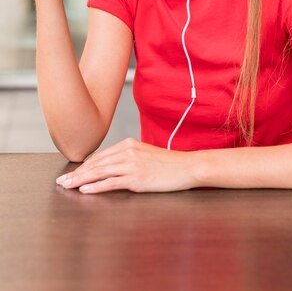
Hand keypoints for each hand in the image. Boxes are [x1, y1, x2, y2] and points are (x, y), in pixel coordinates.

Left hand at [55, 138, 197, 193]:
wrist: (187, 166)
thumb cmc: (168, 163)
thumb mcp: (145, 154)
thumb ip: (128, 157)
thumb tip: (111, 166)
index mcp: (129, 144)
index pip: (100, 155)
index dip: (84, 165)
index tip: (72, 172)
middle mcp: (128, 151)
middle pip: (96, 163)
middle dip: (77, 173)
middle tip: (62, 181)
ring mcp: (132, 165)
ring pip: (100, 172)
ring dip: (80, 180)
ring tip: (67, 186)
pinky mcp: (136, 178)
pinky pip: (111, 182)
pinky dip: (96, 186)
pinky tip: (85, 190)